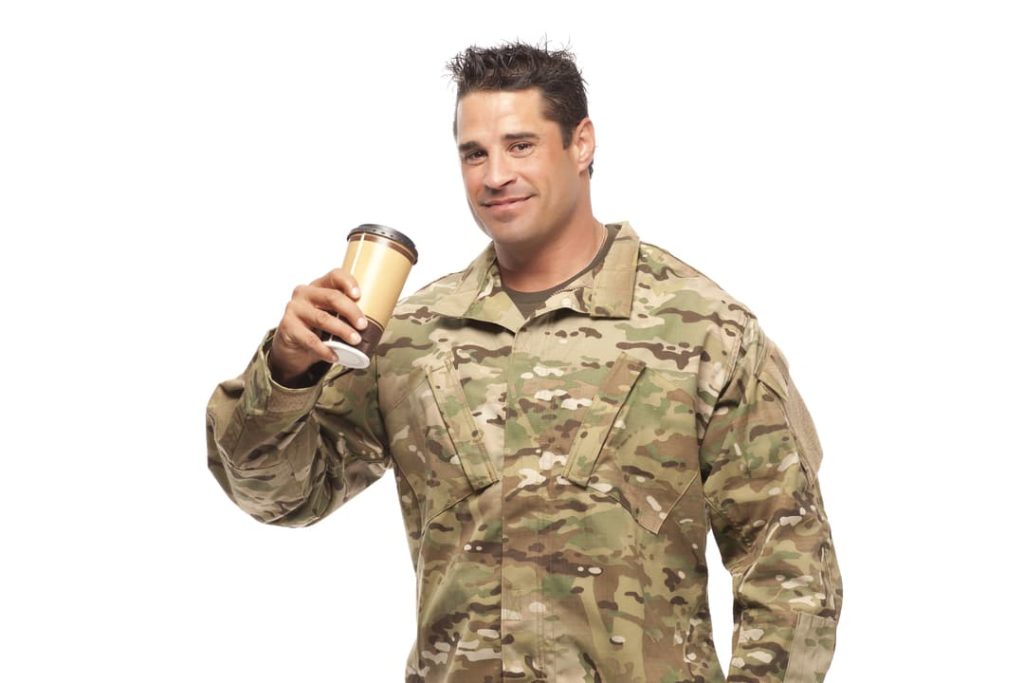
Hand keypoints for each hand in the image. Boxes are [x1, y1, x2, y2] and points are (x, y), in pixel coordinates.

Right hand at [267, 269, 367, 384]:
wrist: (292, 345)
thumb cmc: (317, 327)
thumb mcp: (331, 315)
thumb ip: (345, 313)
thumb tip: (378, 322)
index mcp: (319, 285)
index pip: (335, 276)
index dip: (348, 282)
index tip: (359, 295)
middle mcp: (305, 293)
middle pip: (332, 297)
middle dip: (351, 311)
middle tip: (363, 325)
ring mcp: (295, 309)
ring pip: (322, 318)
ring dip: (342, 330)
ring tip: (355, 340)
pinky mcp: (288, 328)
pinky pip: (310, 340)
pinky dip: (325, 350)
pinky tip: (335, 356)